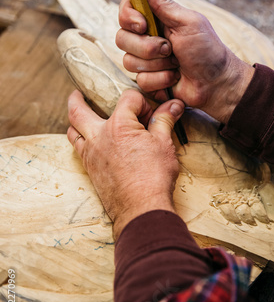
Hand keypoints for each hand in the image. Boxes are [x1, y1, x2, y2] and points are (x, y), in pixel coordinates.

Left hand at [67, 89, 184, 239]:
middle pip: (78, 111)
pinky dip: (81, 140)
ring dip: (75, 121)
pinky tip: (90, 141)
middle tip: (77, 94)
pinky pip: (78, 149)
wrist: (141, 208)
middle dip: (77, 99)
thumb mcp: (164, 144)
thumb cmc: (154, 176)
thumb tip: (174, 105)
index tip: (152, 115)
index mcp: (119, 125)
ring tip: (80, 116)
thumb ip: (164, 120)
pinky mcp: (90, 169)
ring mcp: (91, 153)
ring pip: (73, 131)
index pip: (128, 99)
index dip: (142, 103)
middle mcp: (99, 136)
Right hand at [116, 0, 254, 123]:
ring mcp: (146, 61)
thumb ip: (164, 3)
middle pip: (121, 38)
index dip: (128, 18)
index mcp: (155, 20)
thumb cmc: (207, 50)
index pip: (125, 11)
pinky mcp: (149, 80)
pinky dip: (161, 80)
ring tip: (176, 65)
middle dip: (147, 47)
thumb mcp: (188, 23)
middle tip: (170, 49)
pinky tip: (174, 78)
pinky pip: (141, 80)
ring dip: (157, 65)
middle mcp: (146, 38)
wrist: (216, 83)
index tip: (143, 25)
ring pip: (128, 61)